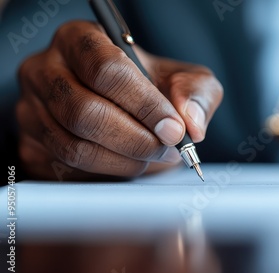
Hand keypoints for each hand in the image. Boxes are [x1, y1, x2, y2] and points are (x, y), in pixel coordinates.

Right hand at [16, 21, 222, 179]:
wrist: (126, 109)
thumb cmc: (151, 88)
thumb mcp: (183, 80)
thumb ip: (196, 92)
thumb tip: (190, 122)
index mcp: (79, 40)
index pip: (105, 69)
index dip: (144, 104)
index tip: (173, 128)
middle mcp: (45, 70)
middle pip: (84, 112)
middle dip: (136, 139)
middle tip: (168, 149)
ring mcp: (31, 109)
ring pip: (74, 147)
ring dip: (125, 161)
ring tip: (154, 157)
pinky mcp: (31, 145)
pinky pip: (67, 171)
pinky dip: (107, 174)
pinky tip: (129, 163)